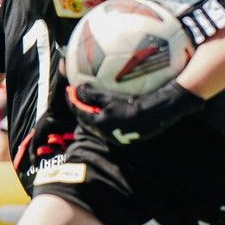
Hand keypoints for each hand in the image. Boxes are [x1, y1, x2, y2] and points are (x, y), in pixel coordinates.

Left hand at [69, 80, 202, 146]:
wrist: (155, 114)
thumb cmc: (131, 104)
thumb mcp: (109, 97)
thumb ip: (91, 94)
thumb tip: (78, 89)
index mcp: (98, 124)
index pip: (79, 112)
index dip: (72, 101)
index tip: (69, 91)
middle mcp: (105, 133)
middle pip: (88, 119)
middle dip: (82, 108)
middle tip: (79, 96)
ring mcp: (116, 136)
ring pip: (99, 123)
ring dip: (94, 112)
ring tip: (93, 101)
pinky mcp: (126, 135)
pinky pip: (110, 124)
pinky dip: (105, 115)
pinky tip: (111, 108)